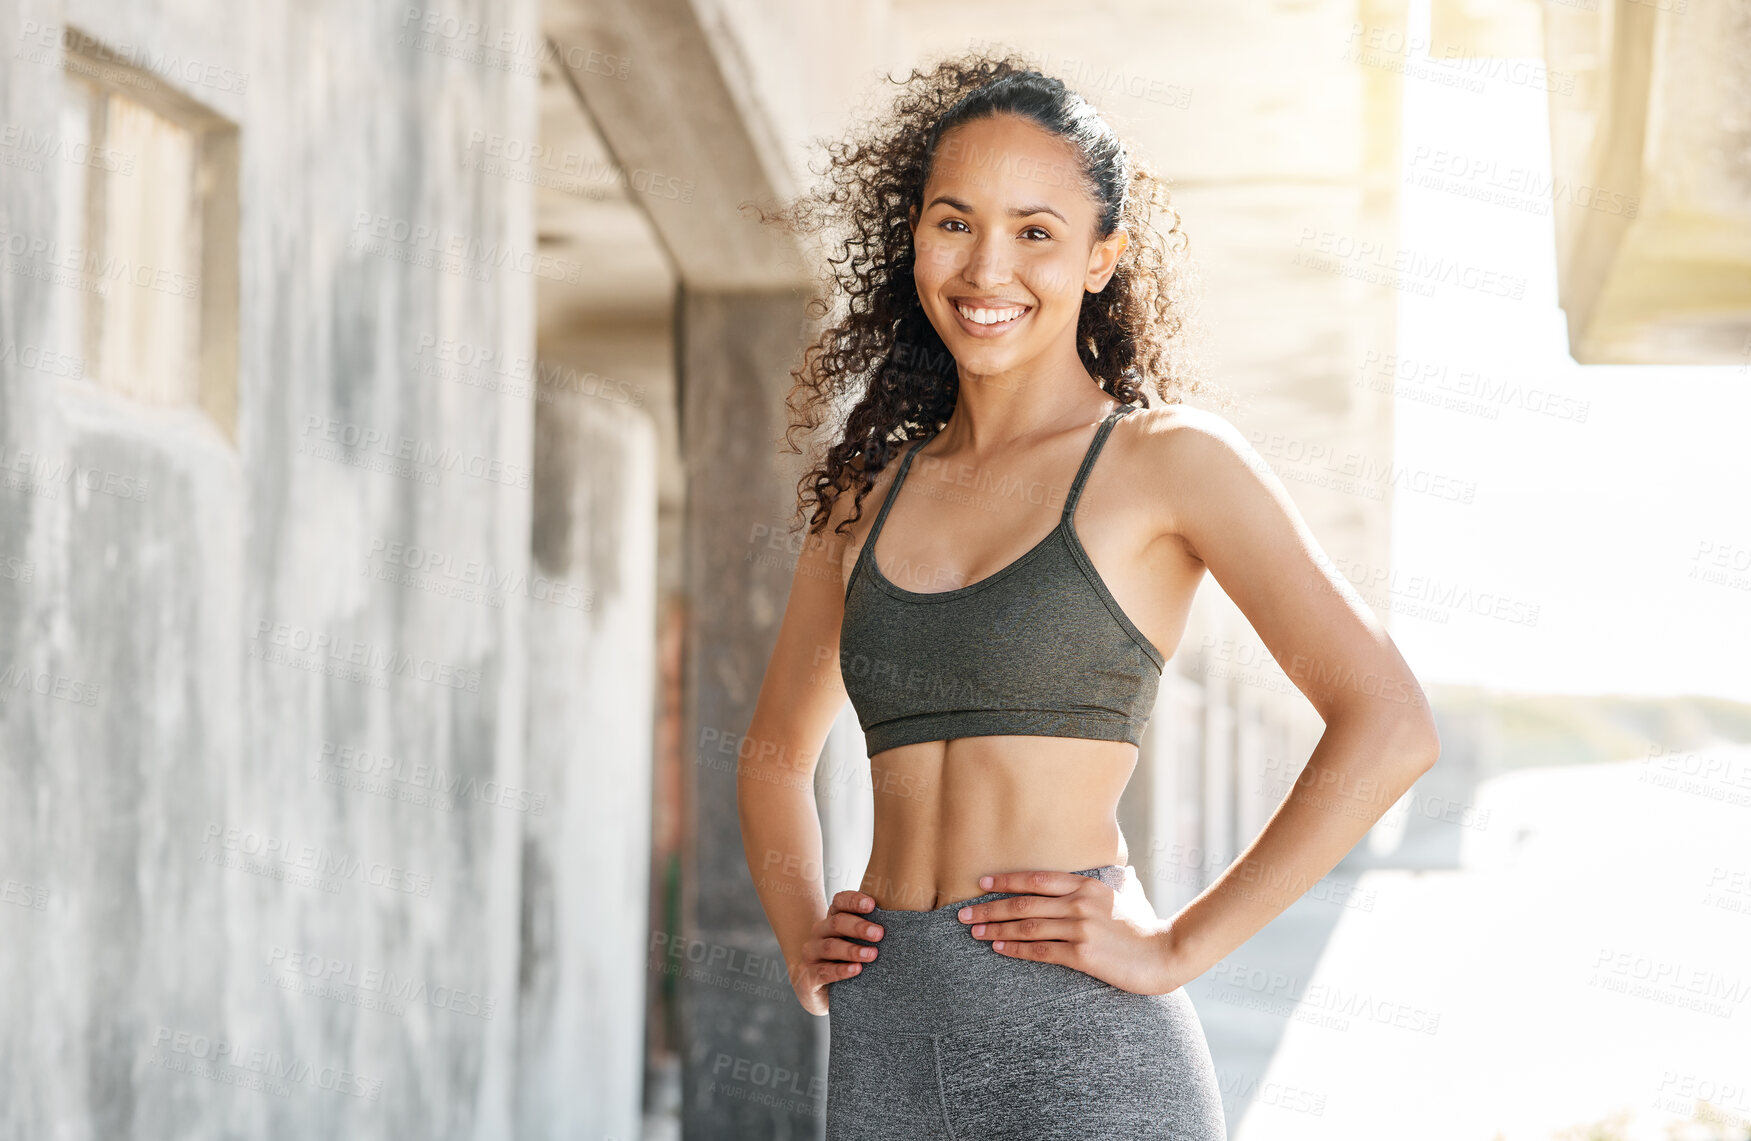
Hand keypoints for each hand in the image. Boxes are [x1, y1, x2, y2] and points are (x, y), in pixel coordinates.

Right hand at [791, 890, 883, 1015]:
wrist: (816, 989)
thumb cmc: (844, 960)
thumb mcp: (856, 942)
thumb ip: (872, 931)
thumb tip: (907, 923)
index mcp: (832, 919)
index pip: (839, 902)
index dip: (854, 901)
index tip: (872, 904)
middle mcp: (819, 932)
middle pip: (836, 922)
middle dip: (859, 927)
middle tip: (879, 934)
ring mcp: (811, 954)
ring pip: (830, 946)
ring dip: (852, 950)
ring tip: (872, 954)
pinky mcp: (808, 977)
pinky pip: (824, 971)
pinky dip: (841, 970)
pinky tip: (856, 970)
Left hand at [956, 866, 1185, 995]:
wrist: (1166, 953)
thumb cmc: (1146, 925)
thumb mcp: (1130, 894)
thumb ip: (1116, 881)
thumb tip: (1121, 870)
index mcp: (1087, 885)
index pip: (1036, 878)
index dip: (1005, 880)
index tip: (981, 882)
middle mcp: (1079, 903)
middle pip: (1023, 902)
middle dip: (988, 907)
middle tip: (962, 913)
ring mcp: (1080, 928)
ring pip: (1027, 926)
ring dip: (996, 928)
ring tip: (973, 932)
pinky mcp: (1083, 954)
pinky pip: (1040, 950)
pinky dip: (1015, 948)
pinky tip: (999, 948)